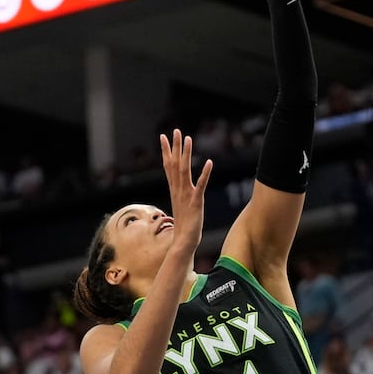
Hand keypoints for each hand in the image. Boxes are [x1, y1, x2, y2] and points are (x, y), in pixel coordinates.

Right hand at [159, 129, 211, 256]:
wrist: (183, 242)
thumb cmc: (184, 226)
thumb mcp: (181, 206)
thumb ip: (180, 195)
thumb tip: (179, 190)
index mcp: (175, 190)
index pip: (168, 166)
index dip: (166, 151)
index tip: (163, 137)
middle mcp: (178, 190)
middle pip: (174, 164)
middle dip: (175, 146)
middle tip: (175, 130)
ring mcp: (186, 195)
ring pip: (184, 171)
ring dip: (186, 154)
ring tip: (188, 139)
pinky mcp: (196, 202)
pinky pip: (201, 186)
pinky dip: (204, 174)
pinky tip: (209, 162)